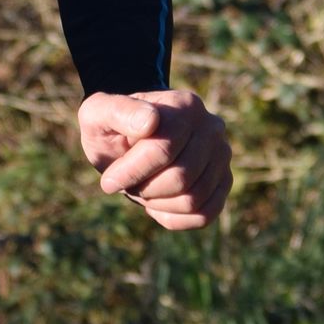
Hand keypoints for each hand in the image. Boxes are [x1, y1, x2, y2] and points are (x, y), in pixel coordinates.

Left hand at [77, 88, 230, 230]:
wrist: (127, 138)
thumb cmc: (112, 127)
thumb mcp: (100, 113)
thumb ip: (118, 111)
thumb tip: (150, 122)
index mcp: (184, 105)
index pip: (163, 150)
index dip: (131, 172)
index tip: (107, 181)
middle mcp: (212, 128)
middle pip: (180, 179)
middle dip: (144, 188)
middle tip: (127, 182)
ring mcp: (222, 156)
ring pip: (193, 201)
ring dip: (156, 203)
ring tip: (142, 188)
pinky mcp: (224, 182)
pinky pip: (204, 215)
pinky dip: (173, 218)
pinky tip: (156, 203)